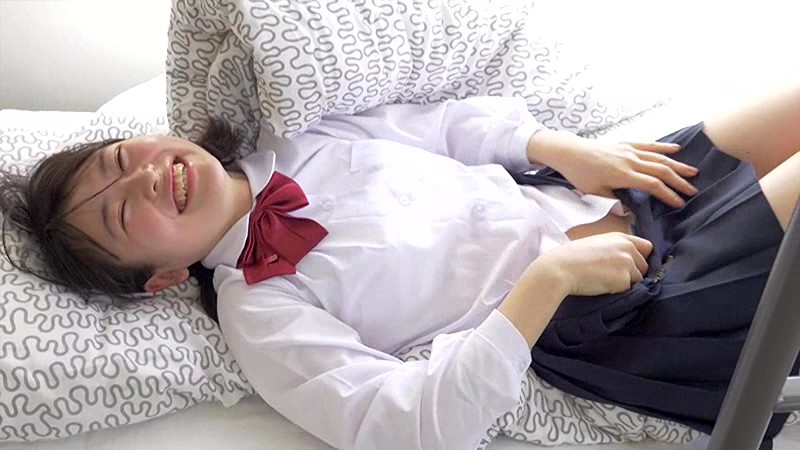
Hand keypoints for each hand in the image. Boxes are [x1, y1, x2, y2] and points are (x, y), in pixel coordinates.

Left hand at [528, 130, 698, 207]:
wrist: (569, 151)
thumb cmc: (579, 174)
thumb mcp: (594, 193)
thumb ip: (613, 202)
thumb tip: (628, 212)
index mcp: (623, 175)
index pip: (653, 186)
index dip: (668, 195)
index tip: (679, 204)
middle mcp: (630, 161)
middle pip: (661, 171)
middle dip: (679, 181)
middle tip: (693, 191)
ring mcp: (630, 151)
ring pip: (659, 158)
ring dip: (677, 165)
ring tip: (693, 172)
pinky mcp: (626, 144)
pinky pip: (649, 145)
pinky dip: (664, 148)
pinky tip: (676, 150)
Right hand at [529, 232, 653, 296]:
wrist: (559, 269)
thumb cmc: (571, 257)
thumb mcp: (595, 244)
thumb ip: (614, 248)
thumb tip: (626, 261)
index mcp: (620, 237)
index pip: (647, 247)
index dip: (641, 258)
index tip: (631, 266)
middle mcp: (627, 247)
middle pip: (645, 266)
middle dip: (633, 273)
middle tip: (611, 277)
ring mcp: (627, 262)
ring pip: (638, 279)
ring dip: (626, 284)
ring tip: (604, 281)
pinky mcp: (623, 279)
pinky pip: (629, 290)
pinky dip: (619, 291)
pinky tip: (602, 286)